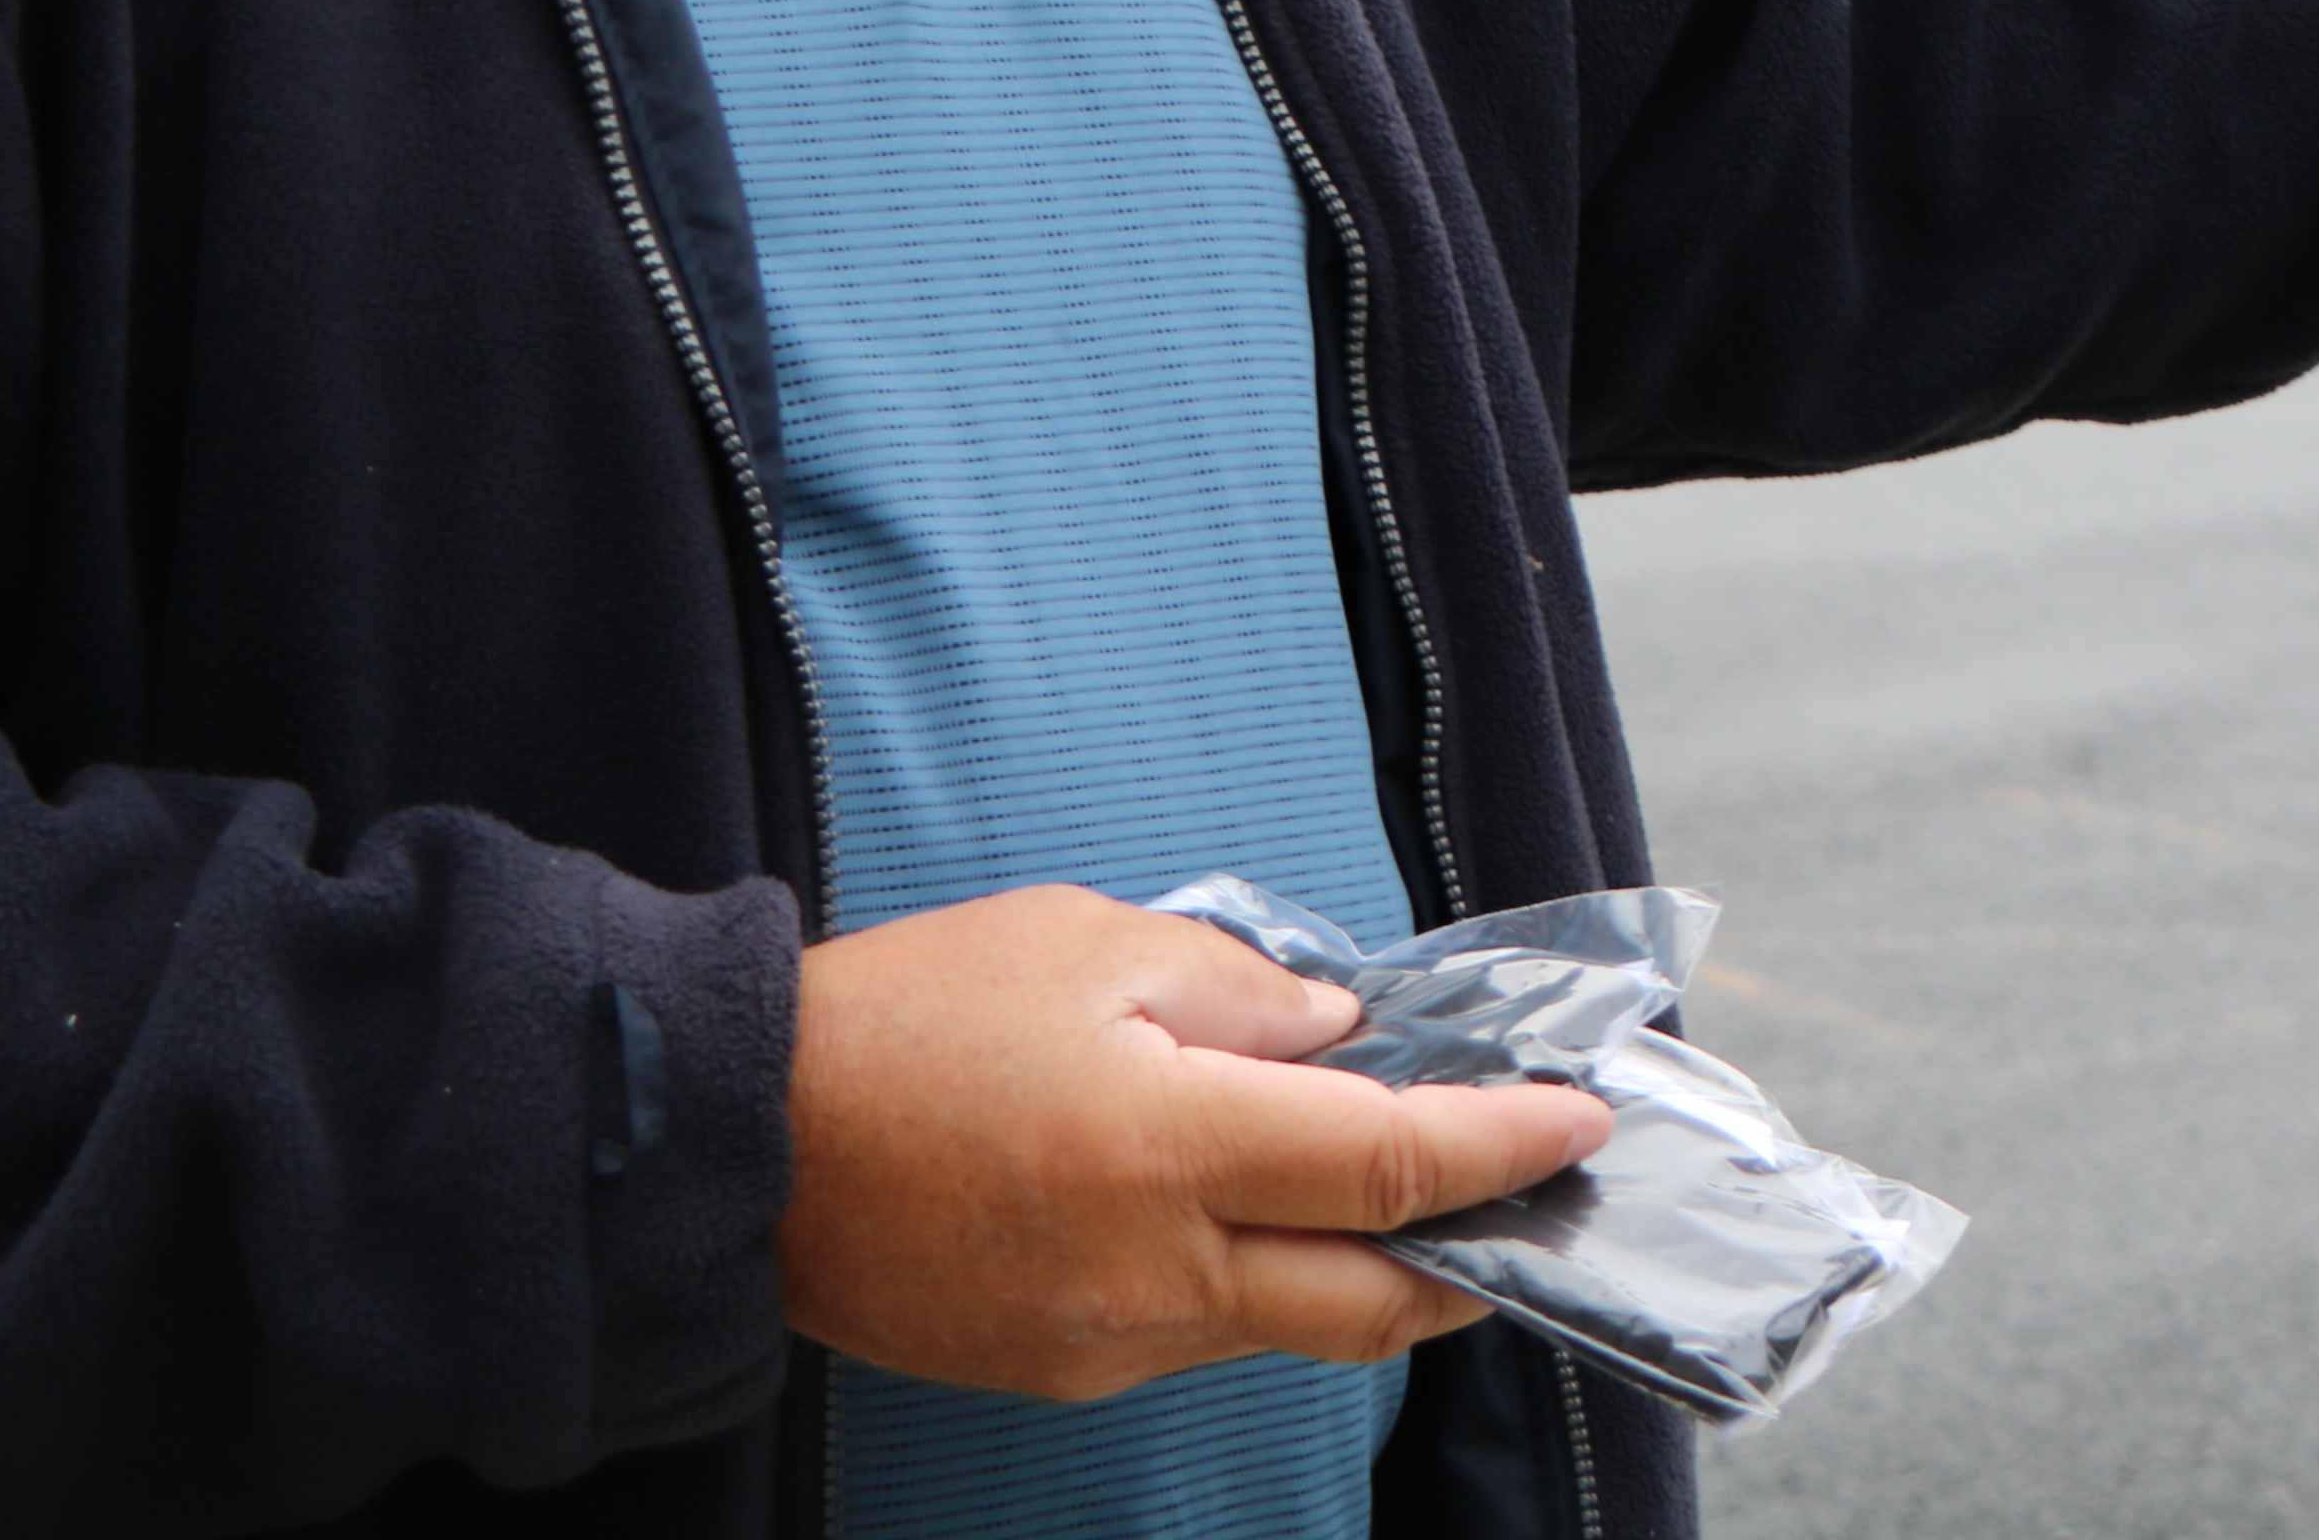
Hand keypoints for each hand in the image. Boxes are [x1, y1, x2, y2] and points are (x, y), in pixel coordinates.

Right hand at [775, 885, 1613, 1401]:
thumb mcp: (1092, 945)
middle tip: (1539, 1196)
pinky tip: (1263, 1218)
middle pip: (1375, 1298)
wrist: (738, 1145)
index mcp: (1170, 1149)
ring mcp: (1106, 1341)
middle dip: (1477, 1254)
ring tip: (1415, 1195)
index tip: (1580, 1116)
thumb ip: (1245, 995)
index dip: (1505, 1144)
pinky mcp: (1061, 1372)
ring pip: (1292, 1324)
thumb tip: (1343, 1039)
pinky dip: (1261, 1282)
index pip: (1392, 1165)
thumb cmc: (907, 1019)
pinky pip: (1201, 1335)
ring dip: (1369, 1270)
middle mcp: (1152, 1272)